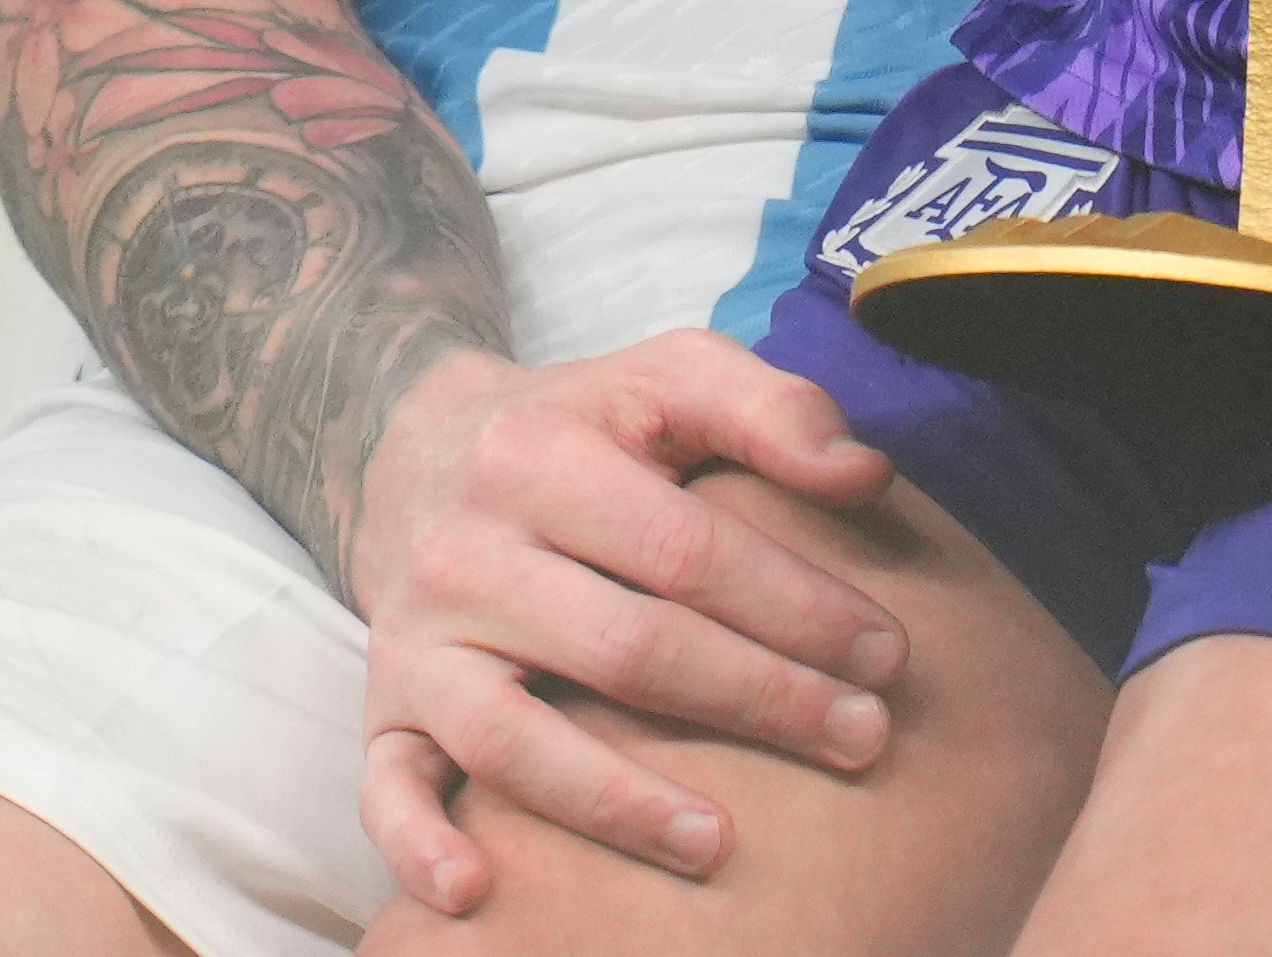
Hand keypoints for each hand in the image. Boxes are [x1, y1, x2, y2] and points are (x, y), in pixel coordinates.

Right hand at [337, 333, 907, 911]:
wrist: (410, 449)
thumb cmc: (578, 428)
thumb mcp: (665, 380)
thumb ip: (770, 407)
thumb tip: (867, 474)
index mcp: (537, 457)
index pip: (683, 549)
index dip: (794, 607)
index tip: (886, 656)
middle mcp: (467, 552)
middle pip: (624, 648)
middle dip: (757, 700)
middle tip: (862, 739)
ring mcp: (419, 641)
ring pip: (512, 736)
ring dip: (617, 801)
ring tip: (720, 845)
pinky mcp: (384, 710)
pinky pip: (386, 788)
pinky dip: (417, 843)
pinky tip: (478, 891)